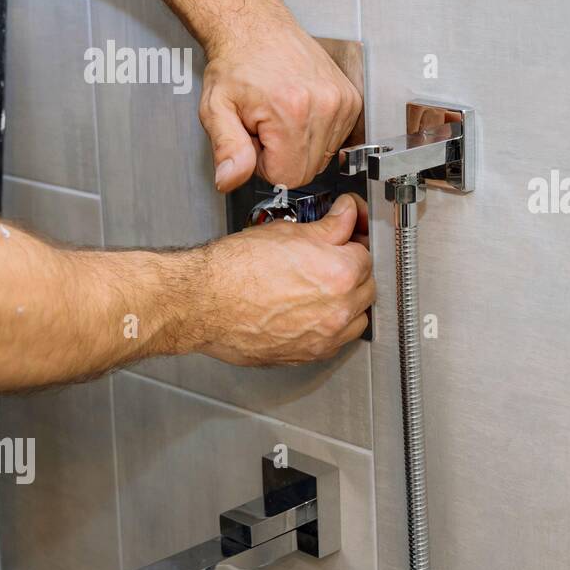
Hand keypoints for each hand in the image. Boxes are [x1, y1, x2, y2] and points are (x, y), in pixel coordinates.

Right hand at [195, 194, 373, 364]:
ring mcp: (325, 337)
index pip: (366, 254)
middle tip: (333, 260)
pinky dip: (332, 326)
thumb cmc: (235, 269)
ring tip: (324, 288)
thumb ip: (330, 225)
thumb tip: (347, 214)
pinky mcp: (308, 355)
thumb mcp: (288, 232)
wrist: (203, 303)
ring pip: (357, 317)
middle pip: (366, 286)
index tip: (345, 239)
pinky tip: (313, 311)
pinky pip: (336, 340)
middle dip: (353, 271)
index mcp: (339, 274)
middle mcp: (338, 309)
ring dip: (348, 302)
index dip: (353, 243)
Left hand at [199, 18, 362, 192]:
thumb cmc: (236, 62)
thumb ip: (226, 148)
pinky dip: (317, 132)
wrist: (256, 26)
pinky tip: (300, 110)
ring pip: (324, 156)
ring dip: (301, 144)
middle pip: (309, 170)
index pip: (288, 177)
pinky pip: (337, 139)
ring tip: (281, 115)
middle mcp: (324, 106)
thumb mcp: (216, 108)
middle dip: (283, 156)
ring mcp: (342, 102)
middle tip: (266, 126)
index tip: (255, 140)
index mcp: (291, 112)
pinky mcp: (351, 99)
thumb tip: (229, 180)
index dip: (265, 165)